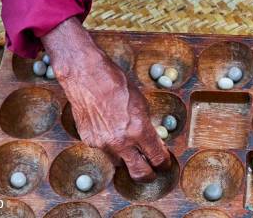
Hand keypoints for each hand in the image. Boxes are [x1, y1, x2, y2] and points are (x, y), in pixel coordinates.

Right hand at [41, 18, 169, 181]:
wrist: (87, 77)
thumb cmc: (117, 84)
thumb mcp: (141, 104)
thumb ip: (147, 126)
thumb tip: (153, 141)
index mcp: (139, 130)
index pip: (157, 158)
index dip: (164, 163)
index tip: (165, 162)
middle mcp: (121, 142)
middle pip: (140, 173)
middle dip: (149, 175)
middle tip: (152, 170)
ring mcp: (103, 144)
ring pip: (120, 164)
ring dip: (127, 159)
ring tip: (129, 147)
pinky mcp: (89, 142)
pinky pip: (104, 152)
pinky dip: (110, 147)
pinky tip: (110, 131)